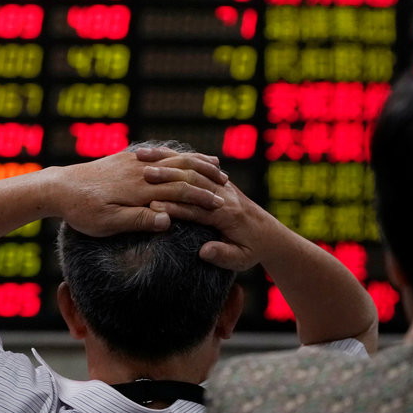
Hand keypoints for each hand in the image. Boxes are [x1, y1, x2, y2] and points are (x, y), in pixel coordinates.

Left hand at [51, 149, 226, 236]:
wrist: (58, 187)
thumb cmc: (82, 211)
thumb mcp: (107, 223)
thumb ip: (138, 220)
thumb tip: (167, 220)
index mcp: (139, 189)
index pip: (179, 192)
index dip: (202, 199)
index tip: (222, 206)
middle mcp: (140, 172)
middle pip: (181, 171)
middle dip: (206, 178)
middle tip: (228, 185)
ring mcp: (133, 162)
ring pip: (173, 158)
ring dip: (196, 163)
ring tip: (216, 167)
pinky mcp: (126, 159)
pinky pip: (160, 153)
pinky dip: (178, 155)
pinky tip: (185, 157)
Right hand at [138, 151, 274, 271]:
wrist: (270, 235)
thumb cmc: (253, 250)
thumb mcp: (242, 260)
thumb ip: (223, 255)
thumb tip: (204, 251)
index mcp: (228, 215)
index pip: (198, 209)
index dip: (175, 207)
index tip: (152, 206)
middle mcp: (225, 195)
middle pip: (193, 182)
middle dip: (168, 177)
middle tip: (144, 175)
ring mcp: (223, 185)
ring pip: (193, 168)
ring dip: (168, 162)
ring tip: (143, 159)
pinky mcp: (219, 180)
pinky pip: (196, 163)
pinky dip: (176, 157)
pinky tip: (156, 153)